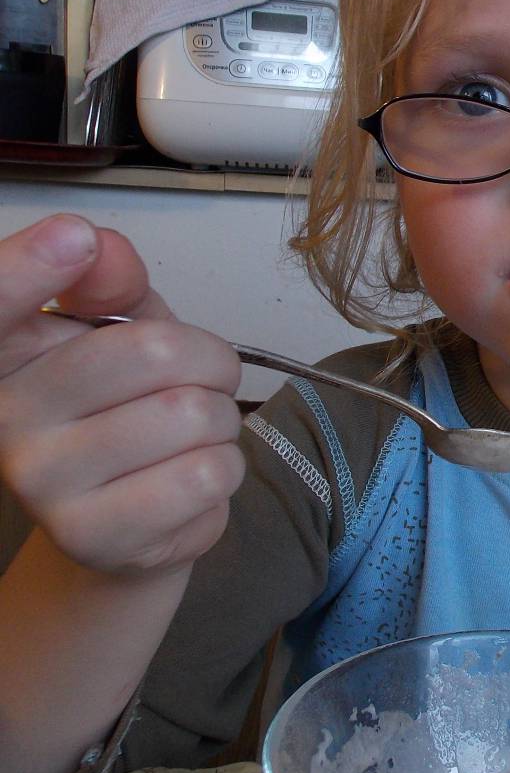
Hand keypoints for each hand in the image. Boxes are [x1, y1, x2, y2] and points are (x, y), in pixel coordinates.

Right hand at [0, 214, 244, 577]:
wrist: (123, 522)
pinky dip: (225, 469)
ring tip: (192, 435)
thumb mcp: (120, 332)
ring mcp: (41, 481)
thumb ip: (112, 285)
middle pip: (151, 352)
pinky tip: (192, 478)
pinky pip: (205, 474)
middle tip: (204, 379)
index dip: (29, 266)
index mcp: (5, 354)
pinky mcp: (93, 534)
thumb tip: (97, 245)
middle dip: (211, 361)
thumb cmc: (124, 409)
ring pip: (192, 415)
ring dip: (220, 420)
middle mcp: (5, 415)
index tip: (73, 237)